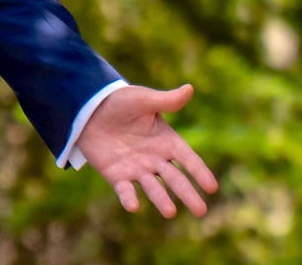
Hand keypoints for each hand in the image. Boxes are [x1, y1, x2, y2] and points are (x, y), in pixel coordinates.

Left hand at [76, 83, 218, 217]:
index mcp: (167, 141)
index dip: (199, 172)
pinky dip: (128, 198)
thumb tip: (189, 88)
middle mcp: (155, 159)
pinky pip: (124, 189)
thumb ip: (166, 100)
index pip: (187, 159)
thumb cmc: (120, 102)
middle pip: (175, 178)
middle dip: (187, 194)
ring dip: (161, 199)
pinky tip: (133, 207)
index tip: (212, 187)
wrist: (89, 108)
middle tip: (201, 211)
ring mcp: (136, 168)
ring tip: (170, 212)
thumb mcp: (143, 100)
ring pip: (152, 187)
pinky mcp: (116, 174)